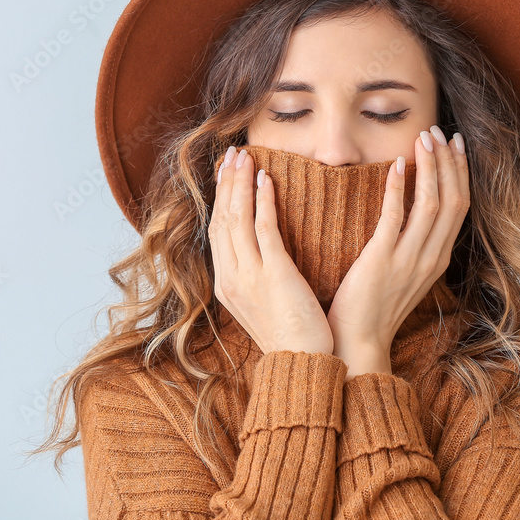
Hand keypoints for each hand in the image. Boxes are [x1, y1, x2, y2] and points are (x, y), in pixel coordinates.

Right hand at [209, 147, 333, 355]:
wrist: (302, 365)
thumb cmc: (292, 338)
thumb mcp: (264, 305)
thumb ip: (258, 277)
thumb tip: (263, 254)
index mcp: (226, 285)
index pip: (218, 231)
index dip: (221, 199)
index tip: (227, 173)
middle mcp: (230, 278)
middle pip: (221, 219)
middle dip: (226, 183)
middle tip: (232, 154)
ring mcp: (249, 276)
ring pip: (237, 219)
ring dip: (240, 183)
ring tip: (244, 156)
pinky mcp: (273, 274)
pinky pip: (263, 229)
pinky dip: (262, 201)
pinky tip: (265, 180)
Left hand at [326, 127, 468, 359]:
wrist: (358, 342)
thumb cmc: (374, 308)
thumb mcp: (404, 275)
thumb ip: (411, 245)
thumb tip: (409, 212)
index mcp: (437, 259)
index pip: (460, 207)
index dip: (459, 172)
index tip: (454, 144)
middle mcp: (430, 258)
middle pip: (454, 200)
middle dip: (449, 162)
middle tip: (440, 131)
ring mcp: (409, 260)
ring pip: (433, 204)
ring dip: (431, 167)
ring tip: (424, 138)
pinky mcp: (382, 261)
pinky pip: (396, 217)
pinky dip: (400, 188)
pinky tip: (397, 165)